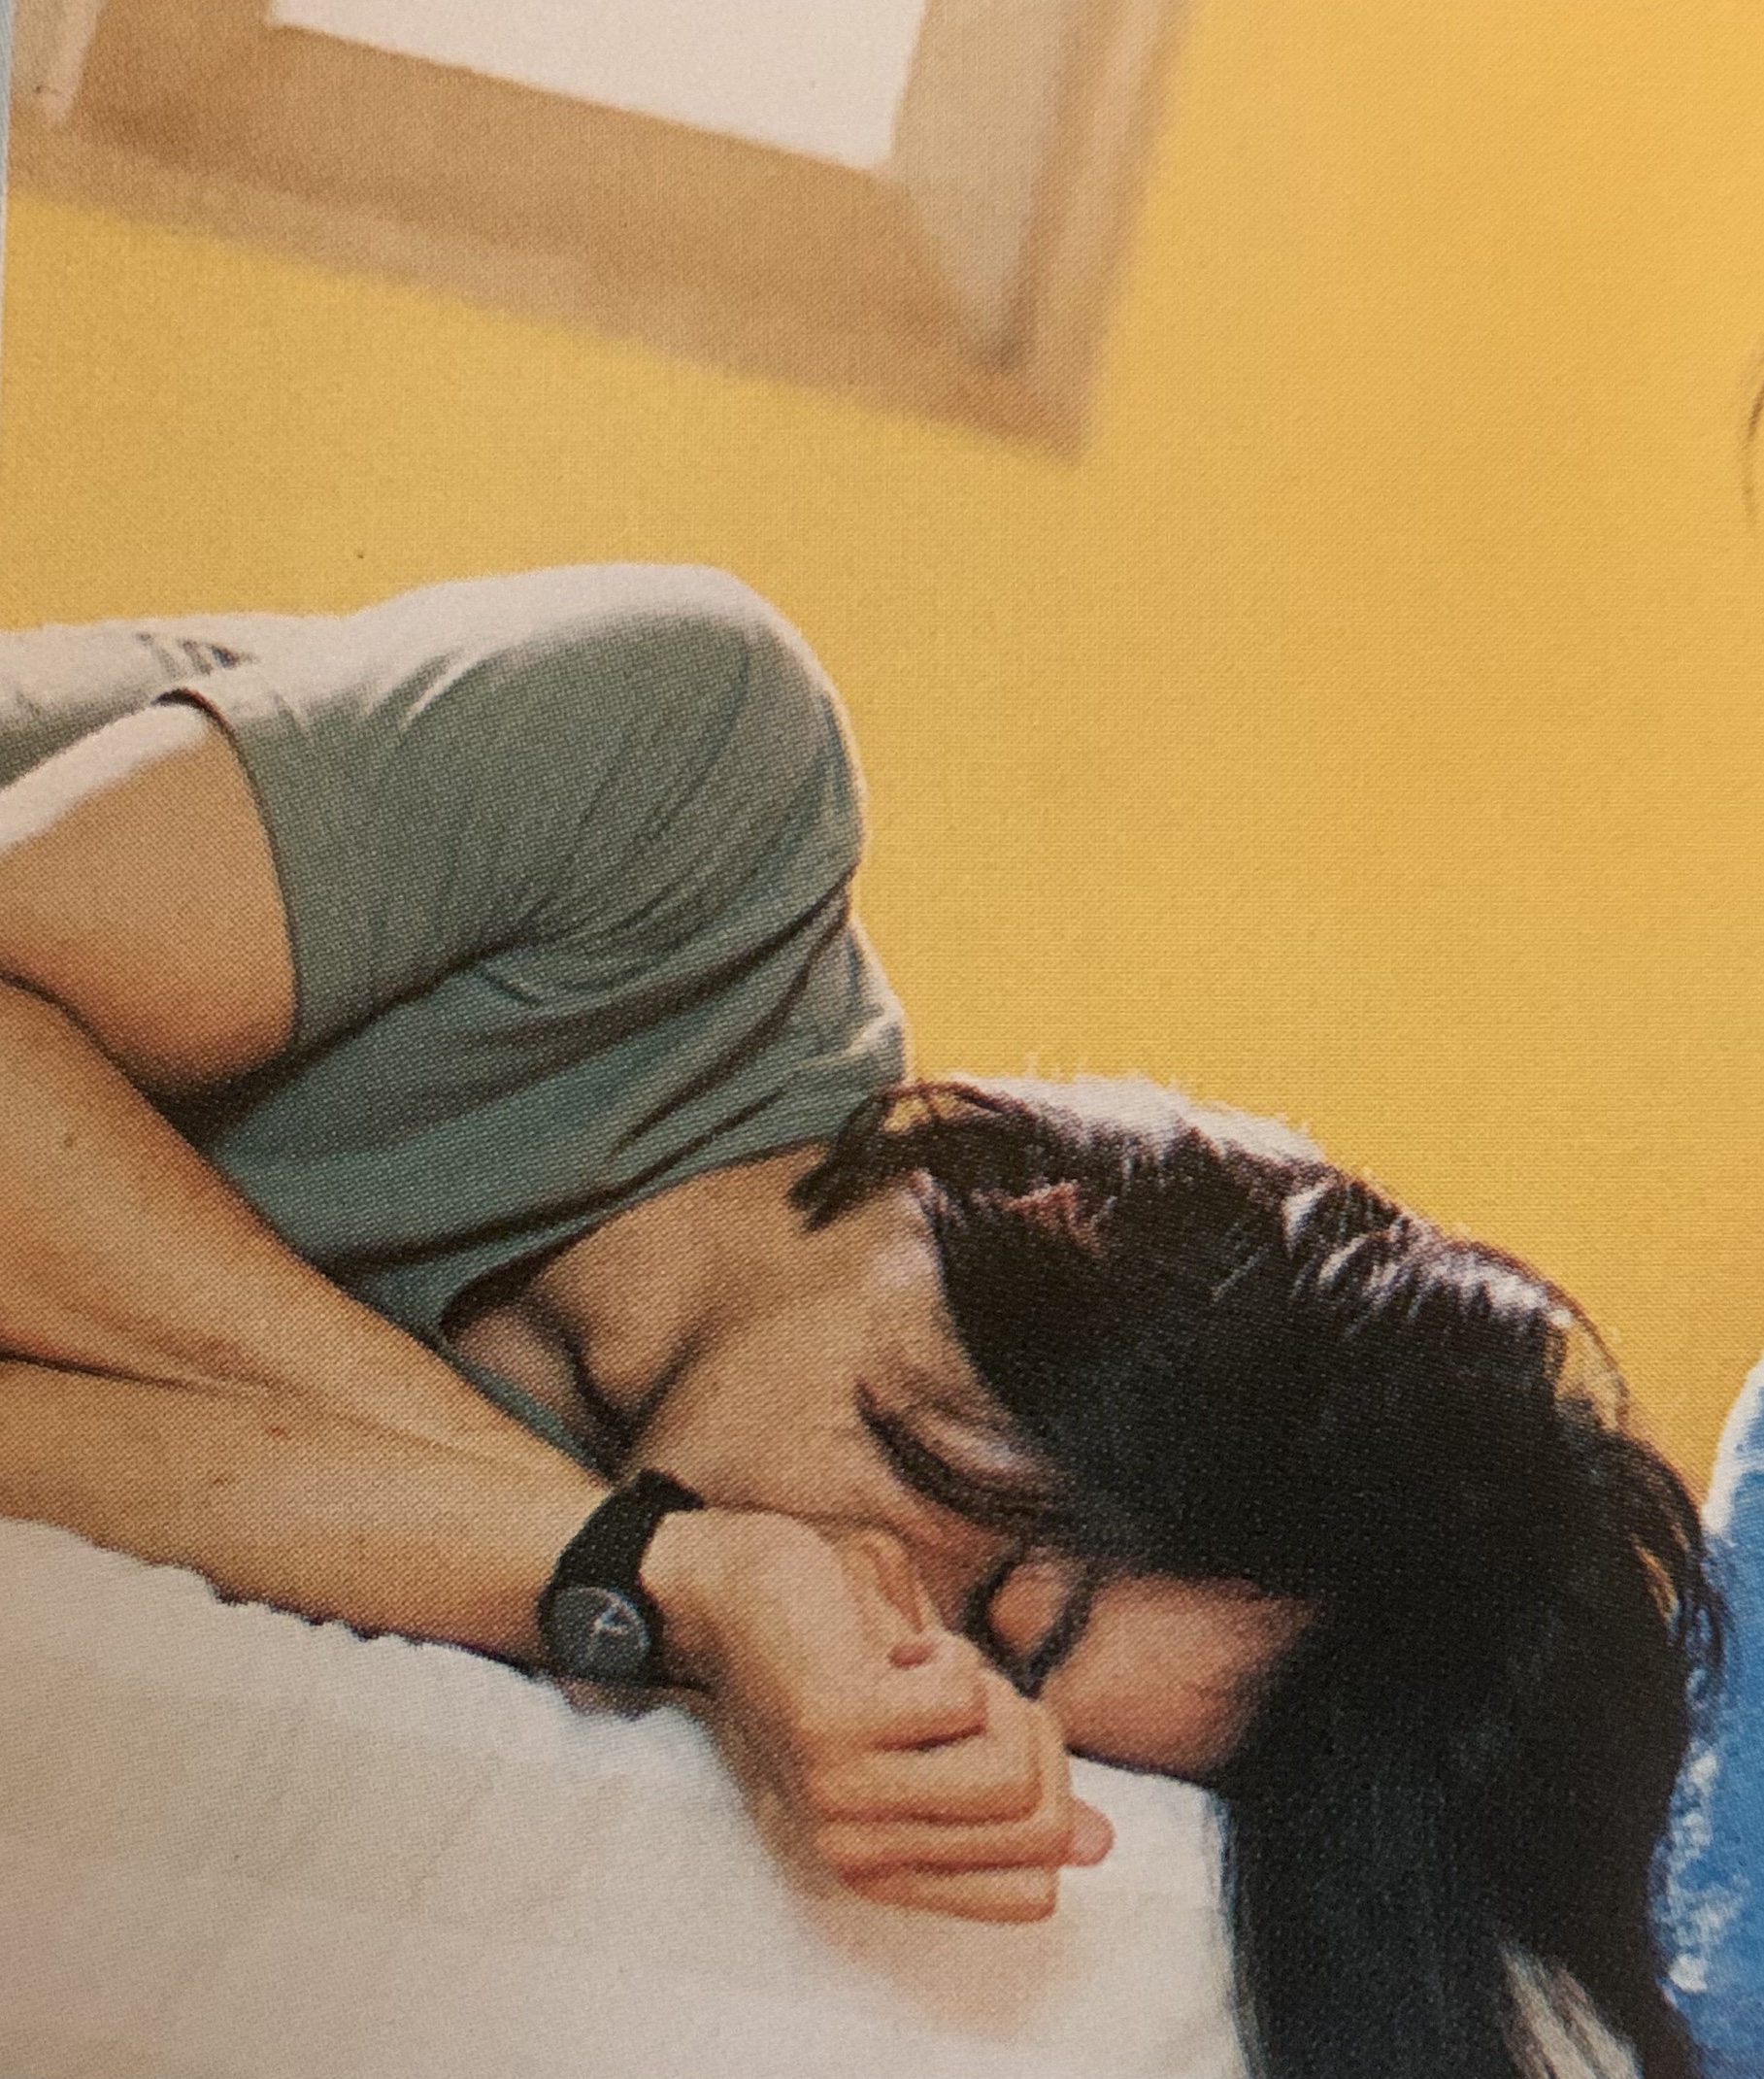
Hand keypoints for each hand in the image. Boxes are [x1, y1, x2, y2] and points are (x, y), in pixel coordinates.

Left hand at [643, 1509, 1112, 1921]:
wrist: (719, 1587)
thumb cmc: (833, 1648)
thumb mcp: (930, 1732)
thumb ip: (1008, 1790)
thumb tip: (1101, 1845)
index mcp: (886, 1869)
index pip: (1035, 1893)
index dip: (1051, 1797)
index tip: (995, 1733)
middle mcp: (862, 1852)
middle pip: (1040, 1820)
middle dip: (1029, 1731)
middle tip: (955, 1686)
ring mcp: (847, 1793)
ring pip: (1013, 1770)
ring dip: (990, 1691)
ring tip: (923, 1665)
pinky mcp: (842, 1723)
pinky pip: (966, 1700)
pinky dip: (951, 1650)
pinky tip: (893, 1643)